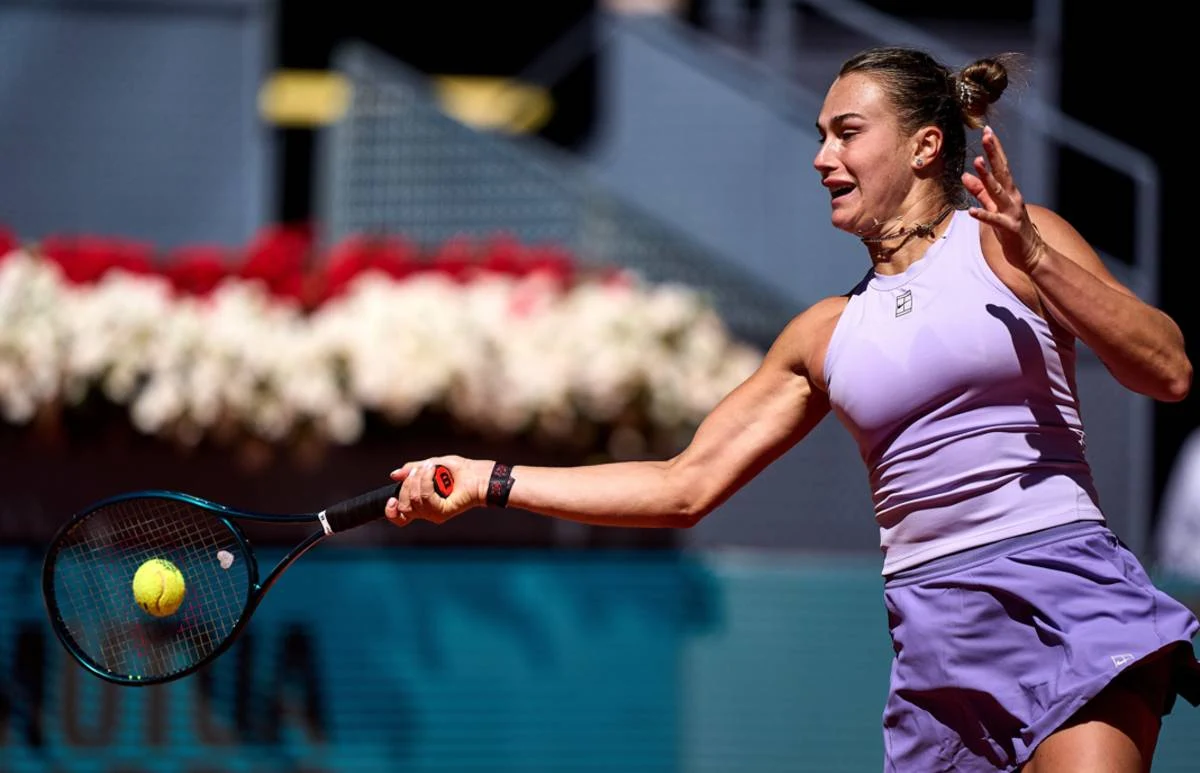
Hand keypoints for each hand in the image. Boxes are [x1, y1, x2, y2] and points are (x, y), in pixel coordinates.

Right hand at [384, 455, 486, 525]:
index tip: (391, 499)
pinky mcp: (443, 512)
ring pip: (413, 500)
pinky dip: (427, 480)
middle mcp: (427, 511)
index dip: (390, 511)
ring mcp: (435, 513)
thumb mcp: (430, 465)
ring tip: (430, 468)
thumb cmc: (460, 470)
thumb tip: (394, 475)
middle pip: (403, 506)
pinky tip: (434, 471)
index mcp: (422, 503)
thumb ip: (411, 470)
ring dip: (419, 479)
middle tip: (421, 470)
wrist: (479, 474)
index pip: (400, 516)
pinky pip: (426, 497)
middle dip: (408, 484)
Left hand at [962, 125, 1046, 273]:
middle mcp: (1013, 197)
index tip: (987, 131)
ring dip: (988, 177)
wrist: (1031, 254)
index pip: (1001, 165)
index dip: (994, 149)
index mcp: (1009, 191)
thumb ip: (980, 192)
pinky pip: (994, 220)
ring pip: (998, 191)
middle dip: (994, 153)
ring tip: (977, 163)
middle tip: (986, 135)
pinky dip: (983, 214)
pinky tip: (970, 210)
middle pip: (1002, 171)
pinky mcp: (1009, 228)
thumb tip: (965, 174)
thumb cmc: (1011, 229)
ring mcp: (1012, 212)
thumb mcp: (993, 207)